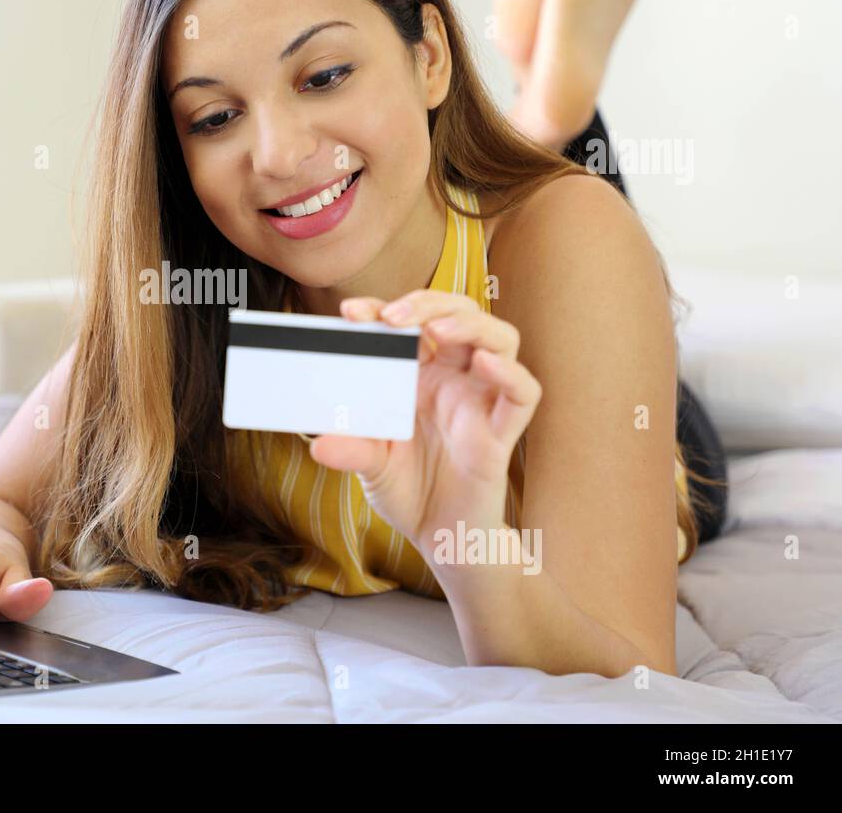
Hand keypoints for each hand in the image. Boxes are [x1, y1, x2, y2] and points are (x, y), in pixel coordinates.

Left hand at [307, 289, 541, 561]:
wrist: (442, 538)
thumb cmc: (410, 491)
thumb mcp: (371, 465)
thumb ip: (352, 450)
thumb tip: (318, 444)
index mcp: (420, 374)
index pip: (409, 324)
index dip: (382, 309)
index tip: (350, 312)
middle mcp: (455, 378)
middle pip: (458, 314)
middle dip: (428, 303)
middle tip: (393, 316)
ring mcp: (482, 400)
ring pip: (499, 338)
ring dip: (469, 324)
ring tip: (436, 329)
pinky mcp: (503, 431)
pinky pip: (523, 393)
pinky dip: (509, 373)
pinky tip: (485, 363)